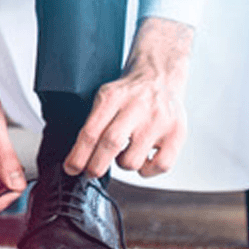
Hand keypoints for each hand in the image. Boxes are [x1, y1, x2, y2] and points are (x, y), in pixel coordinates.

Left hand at [63, 17, 193, 178]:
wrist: (160, 76)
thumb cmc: (129, 94)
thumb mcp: (105, 98)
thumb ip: (93, 124)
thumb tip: (77, 160)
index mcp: (113, 97)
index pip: (90, 132)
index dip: (78, 156)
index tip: (71, 168)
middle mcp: (137, 107)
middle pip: (111, 144)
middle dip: (95, 166)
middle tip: (91, 172)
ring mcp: (159, 120)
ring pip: (133, 161)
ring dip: (123, 164)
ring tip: (124, 152)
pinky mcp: (177, 133)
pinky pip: (160, 166)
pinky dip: (147, 170)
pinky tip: (143, 158)